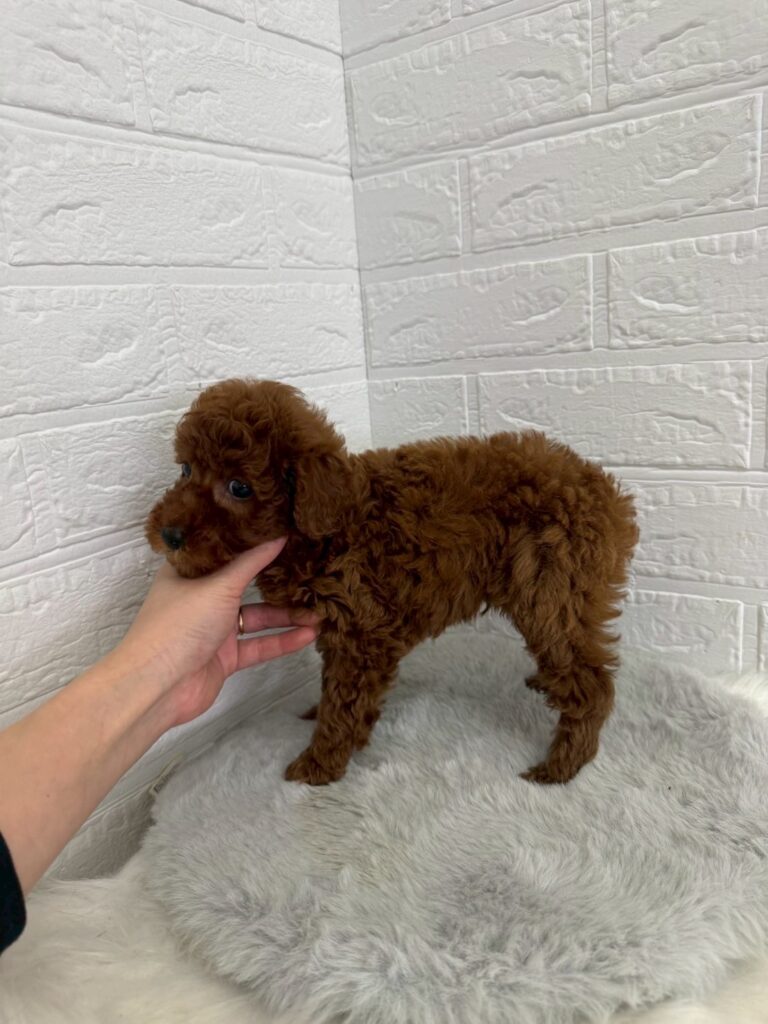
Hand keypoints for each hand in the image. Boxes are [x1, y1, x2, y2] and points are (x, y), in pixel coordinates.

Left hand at [109, 539, 317, 725]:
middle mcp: (201, 597)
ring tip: (320, 608)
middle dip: (276, 580)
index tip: (282, 529)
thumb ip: (252, 562)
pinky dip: (282, 641)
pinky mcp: (225, 657)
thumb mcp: (219, 586)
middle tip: (310, 568)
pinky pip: (258, 645)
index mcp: (190, 572)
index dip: (251, 540)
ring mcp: (214, 629)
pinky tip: (309, 634)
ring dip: (286, 615)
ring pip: (257, 617)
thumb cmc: (179, 625)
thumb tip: (280, 533)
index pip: (224, 550)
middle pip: (245, 584)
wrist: (157, 687)